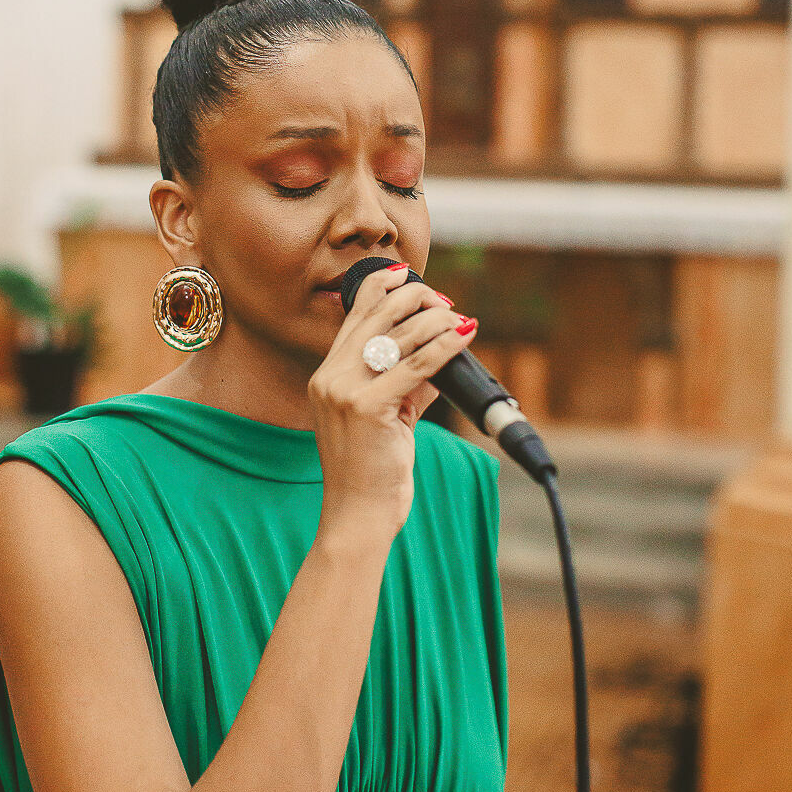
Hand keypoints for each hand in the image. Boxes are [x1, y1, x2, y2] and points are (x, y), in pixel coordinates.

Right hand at [308, 263, 476, 544]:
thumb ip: (408, 384)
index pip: (354, 311)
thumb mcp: (387, 416)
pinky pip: (415, 366)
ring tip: (460, 320)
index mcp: (328, 373)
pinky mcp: (366, 407)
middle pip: (378, 313)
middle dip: (417, 297)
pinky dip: (444, 347)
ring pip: (399, 335)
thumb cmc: (372, 469)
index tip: (411, 276)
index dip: (384, 285)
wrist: (357, 515)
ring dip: (437, 320)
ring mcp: (344, 391)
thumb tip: (442, 356)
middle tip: (446, 302)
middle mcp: (330, 375)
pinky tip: (464, 335)